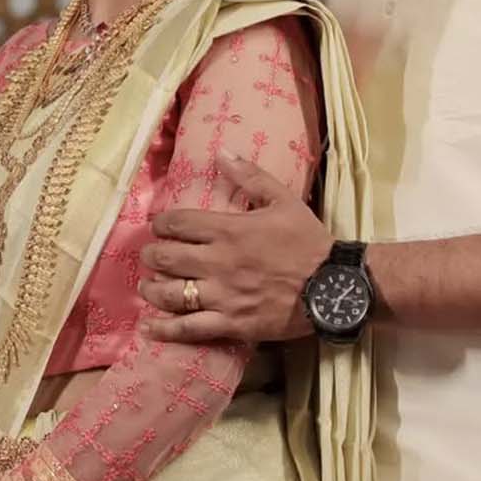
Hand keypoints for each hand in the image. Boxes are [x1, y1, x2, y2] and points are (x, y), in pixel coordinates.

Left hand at [138, 153, 331, 342]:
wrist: (333, 286)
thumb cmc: (308, 241)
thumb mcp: (283, 199)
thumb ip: (250, 176)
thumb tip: (222, 152)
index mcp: (229, 230)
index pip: (179, 223)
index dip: (161, 224)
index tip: (158, 226)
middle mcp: (218, 262)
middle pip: (167, 258)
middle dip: (152, 255)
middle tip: (149, 255)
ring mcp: (222, 296)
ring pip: (171, 294)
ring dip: (152, 288)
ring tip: (147, 285)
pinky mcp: (230, 323)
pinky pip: (188, 328)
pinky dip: (164, 328)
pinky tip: (149, 326)